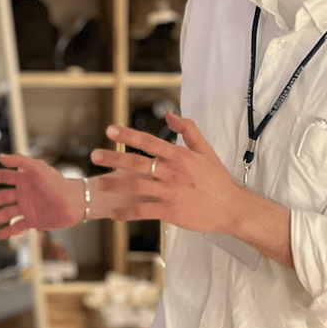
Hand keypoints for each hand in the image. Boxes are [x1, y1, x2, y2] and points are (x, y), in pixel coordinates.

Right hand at [0, 153, 82, 236]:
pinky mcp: (34, 221)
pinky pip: (18, 226)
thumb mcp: (38, 169)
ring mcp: (28, 208)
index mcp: (24, 180)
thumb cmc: (58, 183)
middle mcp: (24, 194)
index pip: (4, 177)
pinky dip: (8, 231)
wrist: (74, 202)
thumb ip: (20, 161)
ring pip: (6, 214)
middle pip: (1, 198)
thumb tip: (1, 156)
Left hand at [91, 114, 246, 232]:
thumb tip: (170, 115)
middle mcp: (171, 172)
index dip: (128, 135)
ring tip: (98, 183)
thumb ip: (188, 130)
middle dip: (113, 158)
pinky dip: (126, 212)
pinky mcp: (169, 211)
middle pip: (136, 162)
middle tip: (95, 155)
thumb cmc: (218, 179)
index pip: (149, 141)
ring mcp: (169, 192)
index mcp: (178, 156)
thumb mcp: (205, 150)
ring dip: (114, 184)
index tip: (110, 130)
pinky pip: (143, 211)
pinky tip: (113, 212)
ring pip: (135, 186)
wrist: (231, 208)